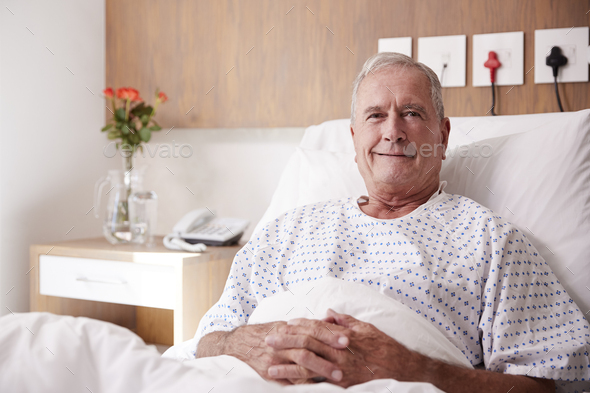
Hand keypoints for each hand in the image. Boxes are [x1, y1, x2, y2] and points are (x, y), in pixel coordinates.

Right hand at [222, 321, 348, 384]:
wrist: (239, 345)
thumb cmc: (266, 334)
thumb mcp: (283, 325)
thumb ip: (305, 325)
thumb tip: (328, 320)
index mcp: (286, 328)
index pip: (312, 330)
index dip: (329, 334)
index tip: (346, 339)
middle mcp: (281, 343)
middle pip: (308, 347)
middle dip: (328, 353)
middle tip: (347, 358)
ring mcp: (275, 360)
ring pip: (301, 365)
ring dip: (321, 370)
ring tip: (337, 376)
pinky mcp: (270, 374)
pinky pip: (291, 381)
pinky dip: (306, 384)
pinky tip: (319, 387)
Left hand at [265, 309, 425, 387]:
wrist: (403, 370)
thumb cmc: (384, 347)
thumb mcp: (366, 328)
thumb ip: (345, 320)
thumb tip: (328, 313)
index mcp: (344, 335)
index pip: (316, 328)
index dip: (299, 326)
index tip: (285, 324)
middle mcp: (340, 352)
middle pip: (307, 344)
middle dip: (286, 342)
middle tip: (268, 340)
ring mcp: (340, 370)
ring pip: (309, 366)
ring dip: (288, 366)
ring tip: (271, 366)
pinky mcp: (342, 384)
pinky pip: (318, 383)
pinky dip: (302, 384)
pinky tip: (289, 385)